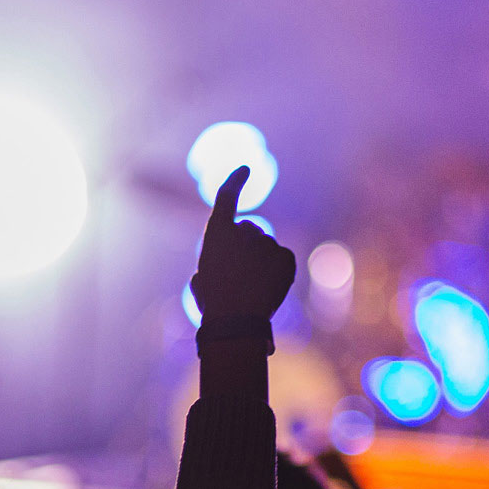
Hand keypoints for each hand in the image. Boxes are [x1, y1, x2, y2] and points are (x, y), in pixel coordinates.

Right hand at [190, 166, 295, 322]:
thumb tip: (219, 268)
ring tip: (251, 288)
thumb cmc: (213, 304)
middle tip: (238, 275)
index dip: (235, 182)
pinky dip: (276, 271)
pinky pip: (281, 260)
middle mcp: (243, 230)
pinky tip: (266, 288)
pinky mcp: (285, 256)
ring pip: (265, 249)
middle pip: (249, 232)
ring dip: (260, 263)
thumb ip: (212, 265)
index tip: (245, 169)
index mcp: (217, 232)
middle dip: (245, 247)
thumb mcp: (202, 280)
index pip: (226, 196)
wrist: (236, 320)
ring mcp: (266, 242)